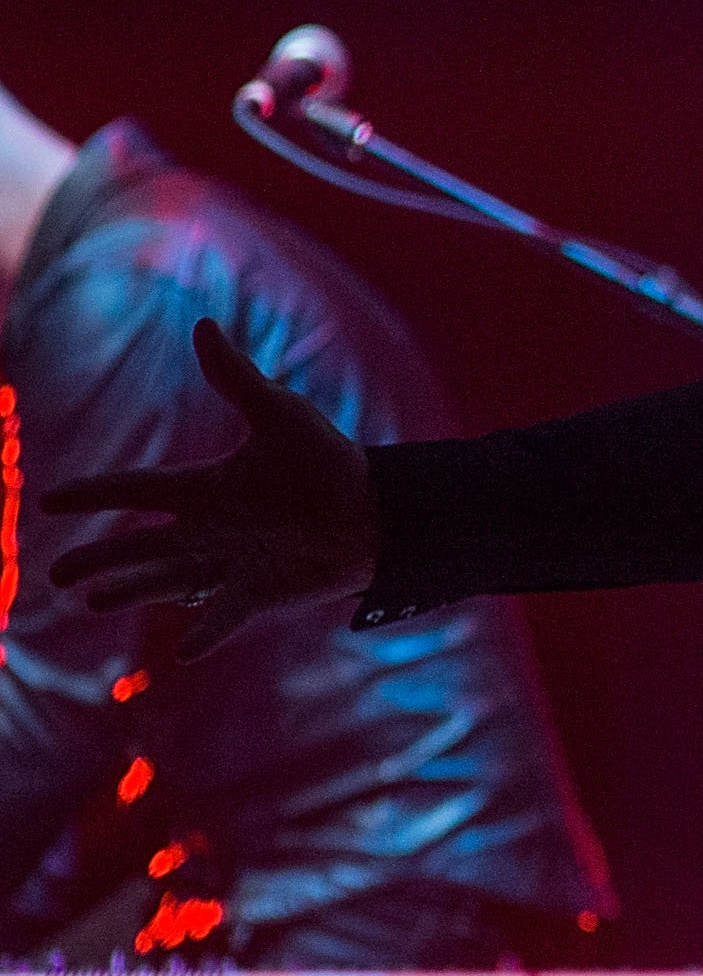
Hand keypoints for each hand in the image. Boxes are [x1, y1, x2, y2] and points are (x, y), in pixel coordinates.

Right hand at [41, 320, 379, 662]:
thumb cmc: (329, 461)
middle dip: (100, 558)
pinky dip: (207, 631)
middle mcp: (209, 529)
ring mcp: (232, 564)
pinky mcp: (262, 593)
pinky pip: (226, 615)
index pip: (136, 489)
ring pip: (170, 580)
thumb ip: (238, 379)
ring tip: (94, 601)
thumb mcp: (281, 416)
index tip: (49, 501)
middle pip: (140, 545)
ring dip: (135, 590)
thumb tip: (203, 325)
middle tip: (57, 576)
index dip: (93, 494)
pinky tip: (183, 651)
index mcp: (206, 488)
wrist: (380, 509)